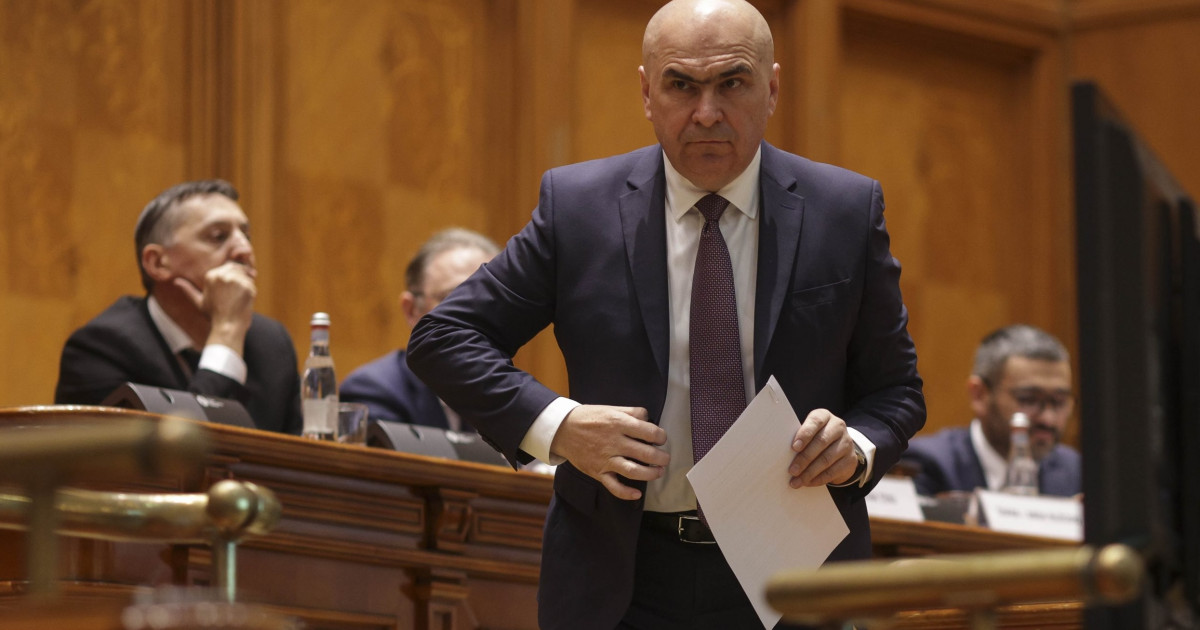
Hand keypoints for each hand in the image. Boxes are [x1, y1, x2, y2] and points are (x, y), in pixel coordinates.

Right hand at [174, 261, 256, 348]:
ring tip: (239, 298)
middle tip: (237, 294)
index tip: (232, 290)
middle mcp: (222, 275)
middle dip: (239, 279)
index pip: (228, 267)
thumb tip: (176, 281)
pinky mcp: (246, 286)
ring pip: (246, 275)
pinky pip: (252, 283)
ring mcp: (235, 280)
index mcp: (210, 276)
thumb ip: (188, 290)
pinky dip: (251, 291)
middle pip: (237, 268)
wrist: (227, 327)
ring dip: (245, 284)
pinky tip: (244, 302)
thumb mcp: (199, 302)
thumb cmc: (214, 316)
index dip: (233, 277)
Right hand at [550, 405, 668, 500]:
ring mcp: (605, 459)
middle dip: (661, 457)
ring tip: (658, 472)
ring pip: (633, 471)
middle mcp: (613, 442)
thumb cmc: (589, 418)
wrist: (563, 429)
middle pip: (645, 453)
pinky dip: (626, 493)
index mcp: (618, 424)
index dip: (661, 436)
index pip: (649, 432)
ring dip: (650, 474)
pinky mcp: (597, 471)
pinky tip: (637, 494)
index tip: (661, 439)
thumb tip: (649, 419)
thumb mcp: (611, 408)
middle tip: (665, 458)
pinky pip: (613, 486)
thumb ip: (631, 412)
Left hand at [788, 408, 857, 486]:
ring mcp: (847, 443)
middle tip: (792, 470)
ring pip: (827, 459)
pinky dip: (819, 479)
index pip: (815, 422)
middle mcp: (838, 427)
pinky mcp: (850, 460)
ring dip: (810, 472)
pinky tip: (808, 482)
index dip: (805, 434)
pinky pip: (833, 471)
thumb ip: (800, 438)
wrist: (840, 447)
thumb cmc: (816, 438)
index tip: (794, 447)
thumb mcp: (810, 432)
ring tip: (797, 481)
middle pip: (821, 442)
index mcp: (824, 416)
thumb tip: (783, 453)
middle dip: (804, 458)